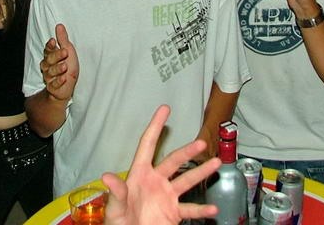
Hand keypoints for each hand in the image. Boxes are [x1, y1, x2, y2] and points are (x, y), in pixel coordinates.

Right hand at [40, 23, 78, 100]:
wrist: (67, 87)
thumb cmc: (68, 66)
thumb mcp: (68, 51)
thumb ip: (63, 39)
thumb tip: (59, 25)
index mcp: (51, 56)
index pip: (48, 49)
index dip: (50, 45)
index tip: (53, 41)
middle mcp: (48, 66)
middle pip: (49, 59)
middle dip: (56, 56)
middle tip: (65, 52)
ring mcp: (49, 77)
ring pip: (50, 72)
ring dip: (57, 68)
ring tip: (65, 66)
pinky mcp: (52, 87)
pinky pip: (53, 84)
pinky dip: (58, 81)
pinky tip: (63, 78)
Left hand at [103, 105, 220, 224]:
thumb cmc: (119, 224)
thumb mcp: (115, 208)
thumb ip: (116, 193)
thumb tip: (108, 177)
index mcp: (139, 175)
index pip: (148, 145)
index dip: (155, 126)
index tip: (164, 109)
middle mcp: (156, 181)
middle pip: (173, 161)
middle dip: (187, 151)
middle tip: (201, 142)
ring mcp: (167, 196)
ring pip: (187, 180)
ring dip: (201, 172)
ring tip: (216, 163)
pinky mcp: (174, 213)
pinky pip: (190, 209)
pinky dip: (202, 209)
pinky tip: (213, 208)